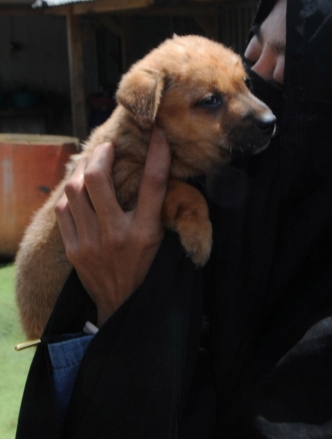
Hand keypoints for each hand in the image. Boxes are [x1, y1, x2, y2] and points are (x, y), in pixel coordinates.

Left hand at [55, 127, 170, 326]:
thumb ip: (157, 211)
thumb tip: (158, 172)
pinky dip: (71, 195)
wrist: (121, 307)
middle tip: (107, 149)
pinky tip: (79, 192)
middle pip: (97, 179)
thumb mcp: (160, 241)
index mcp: (145, 233)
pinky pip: (64, 210)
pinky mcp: (73, 249)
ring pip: (74, 190)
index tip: (157, 131)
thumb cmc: (146, 270)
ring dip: (82, 171)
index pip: (152, 185)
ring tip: (91, 165)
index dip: (157, 154)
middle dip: (101, 155)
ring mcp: (90, 243)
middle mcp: (116, 235)